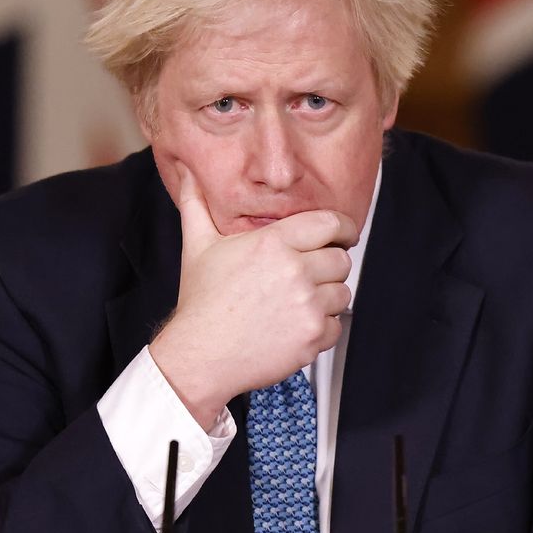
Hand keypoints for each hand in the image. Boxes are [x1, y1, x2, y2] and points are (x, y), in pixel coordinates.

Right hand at [149, 162, 357, 430]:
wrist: (200, 356)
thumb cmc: (202, 304)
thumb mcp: (198, 246)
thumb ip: (197, 205)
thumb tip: (188, 177)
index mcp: (273, 243)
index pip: (330, 223)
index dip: (343, 228)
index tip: (344, 235)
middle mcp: (295, 271)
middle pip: (340, 259)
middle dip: (329, 265)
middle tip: (310, 275)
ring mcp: (307, 305)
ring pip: (342, 293)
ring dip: (327, 298)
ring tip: (299, 303)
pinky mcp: (313, 336)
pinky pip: (337, 326)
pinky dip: (322, 328)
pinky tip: (296, 327)